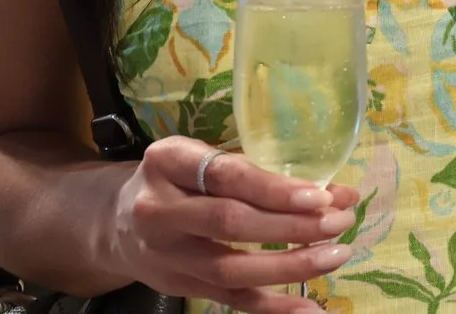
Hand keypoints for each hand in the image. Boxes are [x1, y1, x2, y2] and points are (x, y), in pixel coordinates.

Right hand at [108, 137, 361, 313]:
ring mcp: (166, 255)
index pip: (227, 176)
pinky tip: (309, 308)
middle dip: (291, 226)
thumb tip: (340, 193)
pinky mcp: (178, 287)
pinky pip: (230, 300)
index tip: (320, 197)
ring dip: (290, 266)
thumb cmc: (176, 180)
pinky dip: (272, 307)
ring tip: (334, 256)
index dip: (274, 189)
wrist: (115, 222)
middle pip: (231, 223)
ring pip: (232, 268)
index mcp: (168, 161)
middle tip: (339, 223)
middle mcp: (159, 209)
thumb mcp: (201, 157)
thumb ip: (261, 172)